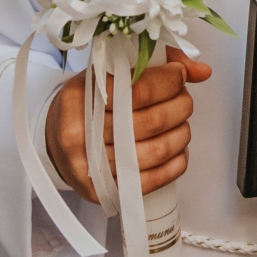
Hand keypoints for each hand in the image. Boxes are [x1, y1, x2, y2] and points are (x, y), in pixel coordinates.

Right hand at [44, 52, 211, 204]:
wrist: (54, 141)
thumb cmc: (87, 105)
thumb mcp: (108, 74)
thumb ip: (154, 66)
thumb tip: (202, 71)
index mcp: (81, 96)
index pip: (137, 90)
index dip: (168, 82)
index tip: (179, 75)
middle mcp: (81, 132)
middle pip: (151, 121)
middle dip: (180, 107)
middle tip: (184, 100)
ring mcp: (90, 165)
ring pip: (155, 151)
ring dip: (181, 135)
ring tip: (182, 124)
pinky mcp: (102, 190)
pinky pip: (151, 180)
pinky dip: (175, 165)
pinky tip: (178, 151)